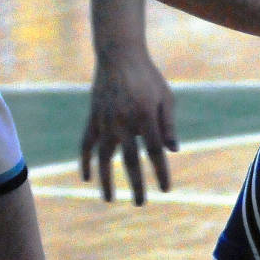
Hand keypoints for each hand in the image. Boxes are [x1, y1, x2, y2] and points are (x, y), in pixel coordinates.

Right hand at [80, 51, 177, 204]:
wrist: (119, 56)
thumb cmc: (149, 78)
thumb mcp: (166, 98)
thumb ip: (168, 125)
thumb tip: (173, 151)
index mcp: (145, 116)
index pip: (155, 152)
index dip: (161, 172)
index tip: (166, 190)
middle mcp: (123, 121)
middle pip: (131, 160)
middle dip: (136, 184)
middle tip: (140, 204)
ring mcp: (105, 120)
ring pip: (104, 157)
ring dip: (106, 180)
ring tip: (109, 199)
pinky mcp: (93, 118)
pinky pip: (86, 144)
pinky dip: (85, 161)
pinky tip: (86, 178)